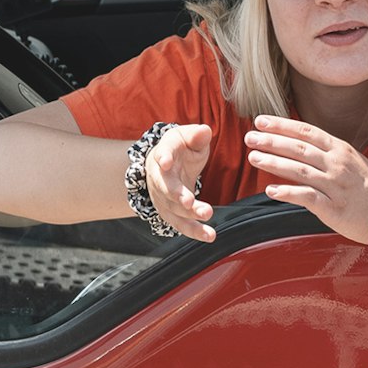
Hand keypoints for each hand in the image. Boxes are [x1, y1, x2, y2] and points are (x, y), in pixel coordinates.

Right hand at [147, 123, 215, 241]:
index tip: (165, 162)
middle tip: (191, 202)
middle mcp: (159, 177)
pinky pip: (181, 224)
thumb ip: (197, 135)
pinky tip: (209, 236)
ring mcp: (162, 197)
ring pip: (173, 210)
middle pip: (166, 188)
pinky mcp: (170, 211)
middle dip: (178, 196)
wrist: (166, 164)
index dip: (163, 158)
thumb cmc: (179, 148)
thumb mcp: (187, 137)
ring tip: (207, 221)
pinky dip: (194, 231)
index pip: (161, 154)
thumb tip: (204, 131)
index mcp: (164, 153)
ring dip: (189, 218)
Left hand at [246, 115, 367, 244]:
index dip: (282, 125)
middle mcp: (337, 164)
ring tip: (254, 158)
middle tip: (250, 137)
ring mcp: (336, 186)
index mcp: (340, 149)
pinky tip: (271, 190)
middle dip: (272, 141)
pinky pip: (308, 198)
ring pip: (300, 170)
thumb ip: (325, 153)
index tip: (260, 120)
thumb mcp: (350, 161)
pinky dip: (288, 193)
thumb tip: (296, 145)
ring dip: (275, 163)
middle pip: (300, 148)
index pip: (306, 132)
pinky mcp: (334, 208)